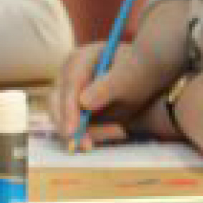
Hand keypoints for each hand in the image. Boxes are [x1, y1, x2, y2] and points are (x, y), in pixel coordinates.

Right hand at [50, 38, 180, 150]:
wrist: (145, 83)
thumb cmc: (139, 75)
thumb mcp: (129, 79)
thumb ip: (107, 89)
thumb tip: (83, 104)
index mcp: (82, 58)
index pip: (70, 83)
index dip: (69, 108)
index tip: (73, 131)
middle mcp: (69, 72)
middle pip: (57, 99)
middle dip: (69, 125)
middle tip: (85, 145)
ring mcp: (68, 88)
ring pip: (60, 115)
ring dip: (79, 132)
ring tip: (107, 138)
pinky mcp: (72, 105)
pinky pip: (69, 123)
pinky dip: (83, 134)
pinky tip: (104, 137)